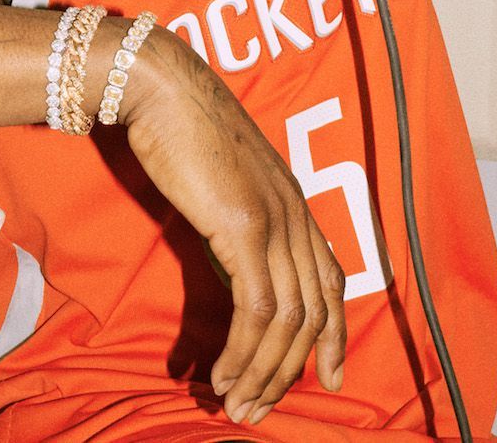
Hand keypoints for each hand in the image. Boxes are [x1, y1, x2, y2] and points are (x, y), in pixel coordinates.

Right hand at [121, 25, 345, 427]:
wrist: (162, 86)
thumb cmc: (181, 126)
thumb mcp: (224, 177)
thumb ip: (238, 215)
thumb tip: (233, 257)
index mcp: (292, 200)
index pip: (331, 280)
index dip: (334, 336)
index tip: (327, 379)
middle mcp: (294, 212)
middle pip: (315, 311)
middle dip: (289, 372)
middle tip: (258, 411)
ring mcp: (273, 219)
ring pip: (288, 320)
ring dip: (262, 373)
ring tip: (235, 404)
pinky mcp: (244, 226)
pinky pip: (256, 308)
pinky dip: (242, 351)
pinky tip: (221, 373)